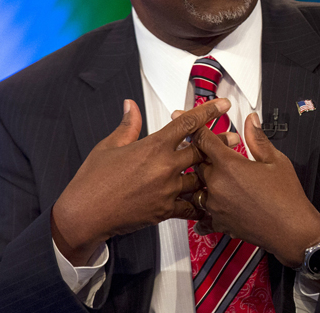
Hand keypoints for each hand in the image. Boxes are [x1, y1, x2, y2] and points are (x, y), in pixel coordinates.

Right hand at [51, 98, 231, 265]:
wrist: (84, 214)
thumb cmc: (93, 180)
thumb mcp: (109, 146)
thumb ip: (128, 125)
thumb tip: (131, 106)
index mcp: (153, 146)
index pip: (187, 123)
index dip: (208, 111)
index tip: (222, 105)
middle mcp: (164, 166)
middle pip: (202, 150)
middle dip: (221, 142)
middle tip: (235, 138)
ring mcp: (167, 190)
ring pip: (200, 178)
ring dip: (212, 173)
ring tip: (226, 170)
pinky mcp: (165, 211)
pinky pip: (190, 207)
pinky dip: (199, 204)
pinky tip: (209, 203)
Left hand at [194, 113, 319, 266]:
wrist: (291, 231)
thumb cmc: (287, 198)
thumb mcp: (275, 160)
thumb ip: (257, 138)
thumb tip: (251, 121)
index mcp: (229, 165)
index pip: (204, 140)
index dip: (195, 127)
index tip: (185, 119)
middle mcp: (217, 185)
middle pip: (197, 162)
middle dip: (203, 154)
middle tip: (211, 151)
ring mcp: (215, 205)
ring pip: (196, 186)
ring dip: (202, 180)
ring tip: (214, 177)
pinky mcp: (217, 222)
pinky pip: (201, 212)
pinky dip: (205, 206)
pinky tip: (213, 202)